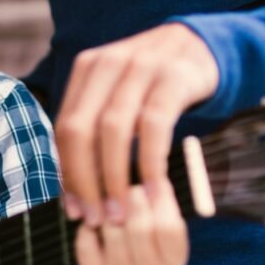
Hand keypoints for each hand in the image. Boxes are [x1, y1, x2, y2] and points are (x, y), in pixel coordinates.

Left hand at [56, 23, 217, 224]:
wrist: (200, 45)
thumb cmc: (152, 82)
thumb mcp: (118, 92)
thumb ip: (96, 127)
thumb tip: (74, 189)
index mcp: (87, 68)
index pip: (64, 127)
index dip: (66, 172)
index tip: (74, 210)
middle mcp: (108, 64)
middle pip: (81, 130)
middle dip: (84, 180)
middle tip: (95, 218)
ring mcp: (140, 67)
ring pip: (114, 130)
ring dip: (114, 178)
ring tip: (121, 213)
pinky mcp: (173, 77)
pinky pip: (154, 125)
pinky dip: (150, 162)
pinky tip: (154, 191)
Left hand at [75, 180, 188, 264]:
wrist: (115, 250)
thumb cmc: (140, 216)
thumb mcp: (154, 203)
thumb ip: (156, 189)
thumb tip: (155, 174)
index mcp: (173, 257)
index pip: (170, 229)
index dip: (161, 200)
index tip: (154, 179)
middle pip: (141, 230)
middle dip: (132, 200)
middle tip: (129, 186)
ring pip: (113, 235)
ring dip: (107, 212)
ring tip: (107, 201)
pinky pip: (87, 248)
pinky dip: (86, 230)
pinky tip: (89, 223)